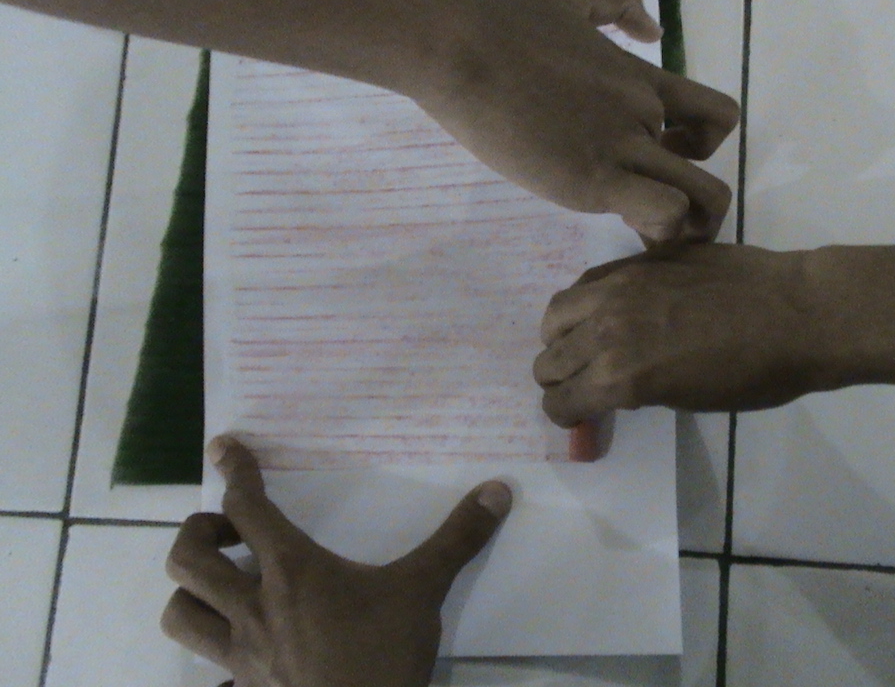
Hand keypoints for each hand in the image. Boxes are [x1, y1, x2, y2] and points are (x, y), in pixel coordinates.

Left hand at [161, 436, 511, 686]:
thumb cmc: (384, 657)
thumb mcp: (423, 592)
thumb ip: (456, 539)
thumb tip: (498, 490)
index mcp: (291, 572)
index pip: (246, 508)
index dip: (233, 472)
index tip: (224, 447)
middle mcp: (253, 606)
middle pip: (188, 558)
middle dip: (198, 533)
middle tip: (233, 533)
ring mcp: (241, 653)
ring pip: (180, 613)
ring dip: (193, 590)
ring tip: (226, 583)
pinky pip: (206, 666)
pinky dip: (213, 647)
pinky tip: (244, 644)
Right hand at [421, 0, 738, 242]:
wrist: (464, 49)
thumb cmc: (506, 27)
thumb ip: (618, 3)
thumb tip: (654, 29)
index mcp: (643, 81)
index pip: (719, 117)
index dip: (705, 146)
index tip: (669, 157)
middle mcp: (645, 115)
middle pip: (707, 174)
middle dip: (689, 206)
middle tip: (649, 212)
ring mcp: (623, 147)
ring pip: (699, 201)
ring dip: (683, 227)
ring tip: (643, 231)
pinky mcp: (594, 179)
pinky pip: (662, 212)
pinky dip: (657, 228)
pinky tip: (622, 224)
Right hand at [535, 243, 834, 423]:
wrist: (798, 313)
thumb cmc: (757, 374)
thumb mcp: (690, 399)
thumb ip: (641, 389)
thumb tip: (618, 386)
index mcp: (621, 378)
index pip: (560, 402)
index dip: (566, 415)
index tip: (580, 416)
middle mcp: (606, 330)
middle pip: (549, 360)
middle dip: (560, 379)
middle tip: (583, 384)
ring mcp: (619, 288)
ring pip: (557, 314)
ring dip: (562, 337)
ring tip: (585, 343)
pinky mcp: (637, 261)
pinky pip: (587, 282)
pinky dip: (584, 302)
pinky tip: (606, 310)